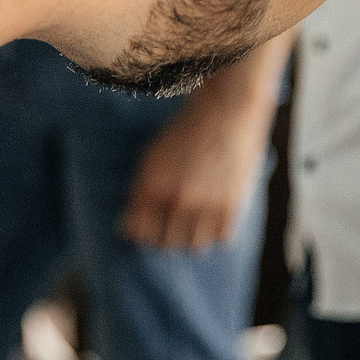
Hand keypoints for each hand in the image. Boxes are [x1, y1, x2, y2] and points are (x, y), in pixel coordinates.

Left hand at [117, 37, 288, 249]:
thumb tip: (127, 228)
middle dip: (164, 238)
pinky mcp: (231, 206)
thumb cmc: (184, 133)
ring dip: (190, 239)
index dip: (139, 232)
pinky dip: (215, 234)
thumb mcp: (151, 157)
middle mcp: (177, 200)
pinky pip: (219, 240)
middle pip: (164, 244)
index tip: (146, 227)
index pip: (136, 233)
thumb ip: (139, 193)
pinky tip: (212, 219)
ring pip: (193, 247)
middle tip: (170, 227)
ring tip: (192, 225)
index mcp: (151, 188)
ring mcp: (205, 206)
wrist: (224, 112)